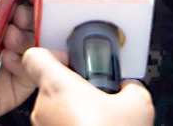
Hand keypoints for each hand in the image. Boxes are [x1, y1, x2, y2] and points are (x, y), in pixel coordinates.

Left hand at [0, 0, 37, 124]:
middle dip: (32, 13)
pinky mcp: (9, 87)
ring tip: (9, 35)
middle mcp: (0, 40)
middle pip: (32, 22)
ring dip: (26, 36)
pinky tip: (7, 56)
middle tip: (21, 13)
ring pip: (36, 45)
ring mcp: (6, 63)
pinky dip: (25, 61)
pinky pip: (31, 72)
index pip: (21, 0)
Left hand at [19, 46, 152, 125]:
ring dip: (74, 113)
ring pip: (55, 112)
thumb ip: (130, 86)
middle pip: (51, 87)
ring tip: (100, 122)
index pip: (35, 56)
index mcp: (57, 87)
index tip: (70, 58)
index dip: (51, 54)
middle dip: (74, 91)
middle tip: (98, 97)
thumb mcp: (138, 104)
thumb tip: (130, 88)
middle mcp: (42, 109)